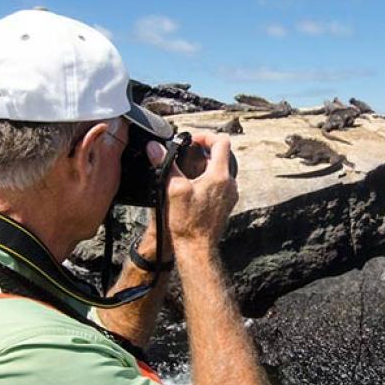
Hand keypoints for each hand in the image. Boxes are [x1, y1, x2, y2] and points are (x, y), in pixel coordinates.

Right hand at [146, 133, 237, 251]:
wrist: (197, 249)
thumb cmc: (188, 223)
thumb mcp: (173, 190)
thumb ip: (165, 165)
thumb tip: (155, 148)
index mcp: (220, 176)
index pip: (222, 141)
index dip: (206, 135)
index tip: (191, 140)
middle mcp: (230, 184)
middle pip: (222, 155)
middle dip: (204, 150)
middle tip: (187, 152)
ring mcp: (230, 195)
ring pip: (221, 170)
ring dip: (205, 165)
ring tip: (187, 169)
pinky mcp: (226, 205)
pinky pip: (219, 184)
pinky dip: (208, 179)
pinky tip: (192, 187)